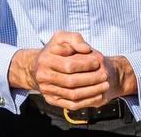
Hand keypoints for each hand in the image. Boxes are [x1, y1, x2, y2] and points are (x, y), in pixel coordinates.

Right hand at [8, 32, 136, 109]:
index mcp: (46, 60)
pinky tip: (97, 96)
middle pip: (73, 82)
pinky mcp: (52, 100)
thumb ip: (73, 38)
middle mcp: (44, 77)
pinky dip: (86, 101)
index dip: (86, 64)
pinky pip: (71, 104)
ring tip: (105, 86)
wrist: (34, 67)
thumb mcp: (60, 37)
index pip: (70, 64)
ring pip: (73, 95)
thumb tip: (85, 47)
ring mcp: (47, 90)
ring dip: (92, 92)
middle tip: (106, 76)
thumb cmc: (51, 50)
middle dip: (92, 79)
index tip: (99, 61)